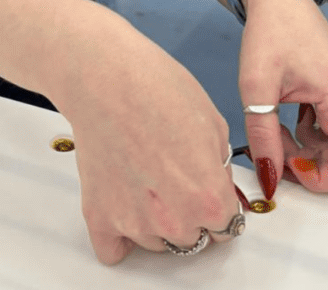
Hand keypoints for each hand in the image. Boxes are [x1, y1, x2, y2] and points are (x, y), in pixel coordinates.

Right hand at [54, 35, 241, 264]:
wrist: (106, 77)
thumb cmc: (156, 87)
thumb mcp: (213, 123)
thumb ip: (219, 168)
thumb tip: (216, 185)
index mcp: (210, 197)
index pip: (228, 226)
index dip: (219, 203)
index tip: (207, 191)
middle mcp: (175, 220)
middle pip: (193, 237)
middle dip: (189, 211)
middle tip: (173, 174)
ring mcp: (135, 223)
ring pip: (157, 242)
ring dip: (157, 220)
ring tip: (146, 174)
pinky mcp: (100, 217)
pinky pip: (114, 250)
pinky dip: (120, 233)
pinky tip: (125, 202)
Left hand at [236, 0, 327, 199]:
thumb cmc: (272, 31)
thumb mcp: (256, 88)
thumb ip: (263, 138)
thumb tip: (269, 179)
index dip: (316, 180)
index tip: (284, 166)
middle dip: (304, 163)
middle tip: (270, 141)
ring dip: (303, 150)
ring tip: (273, 124)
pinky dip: (308, 136)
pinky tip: (286, 116)